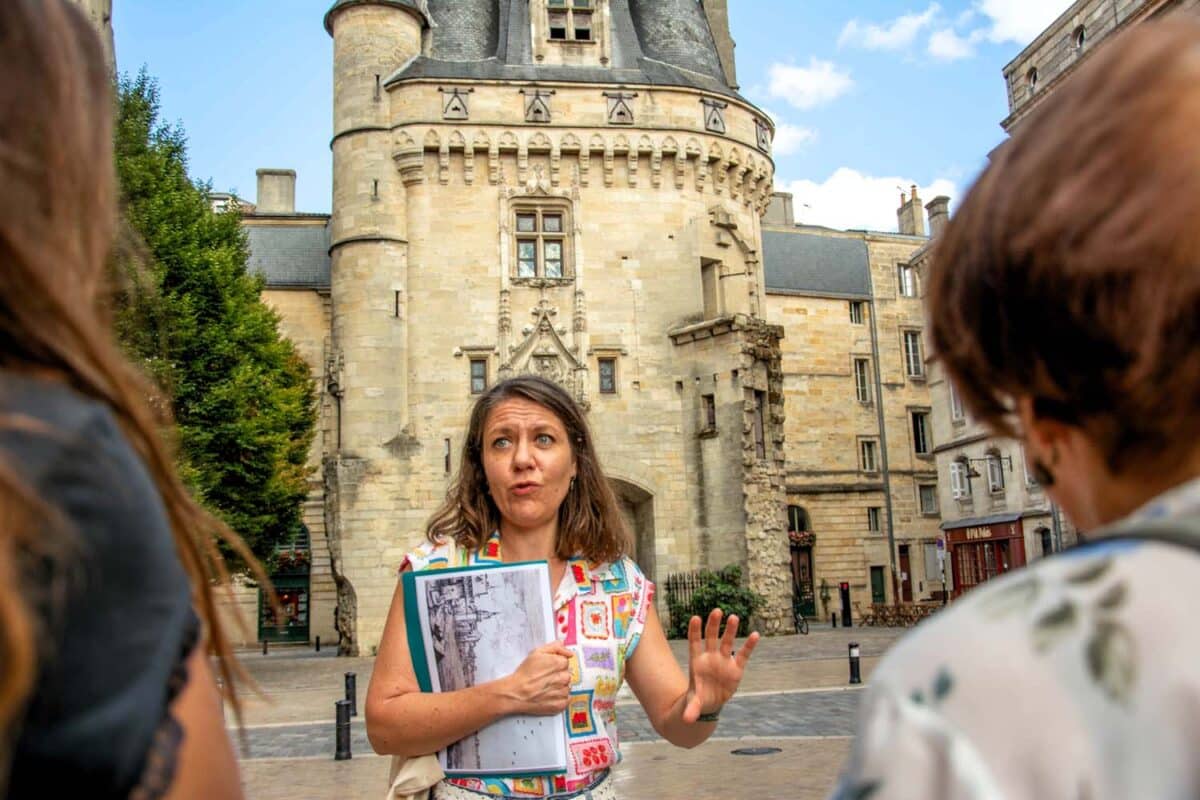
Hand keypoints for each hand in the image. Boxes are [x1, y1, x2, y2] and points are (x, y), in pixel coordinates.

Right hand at [503, 641, 571, 715]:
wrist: (516, 693)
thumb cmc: (525, 673)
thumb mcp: (536, 653)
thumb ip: (554, 647)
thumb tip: (568, 650)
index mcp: (559, 663)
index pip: (566, 662)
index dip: (556, 664)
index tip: (548, 668)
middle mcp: (563, 678)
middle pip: (567, 674)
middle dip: (558, 675)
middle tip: (546, 678)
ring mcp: (562, 692)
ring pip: (567, 687)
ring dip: (559, 687)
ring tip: (546, 687)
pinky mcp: (560, 705)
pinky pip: (566, 699)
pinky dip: (560, 698)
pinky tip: (549, 695)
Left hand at [682, 609, 758, 723]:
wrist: (710, 702)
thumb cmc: (699, 697)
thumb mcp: (694, 704)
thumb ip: (691, 709)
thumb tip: (686, 720)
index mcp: (697, 662)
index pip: (695, 643)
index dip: (695, 631)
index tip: (695, 617)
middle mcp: (710, 658)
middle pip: (712, 638)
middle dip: (714, 625)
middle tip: (717, 611)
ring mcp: (724, 661)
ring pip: (728, 642)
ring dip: (730, 630)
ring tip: (734, 617)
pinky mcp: (736, 668)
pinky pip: (743, 654)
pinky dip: (749, 646)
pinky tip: (755, 635)